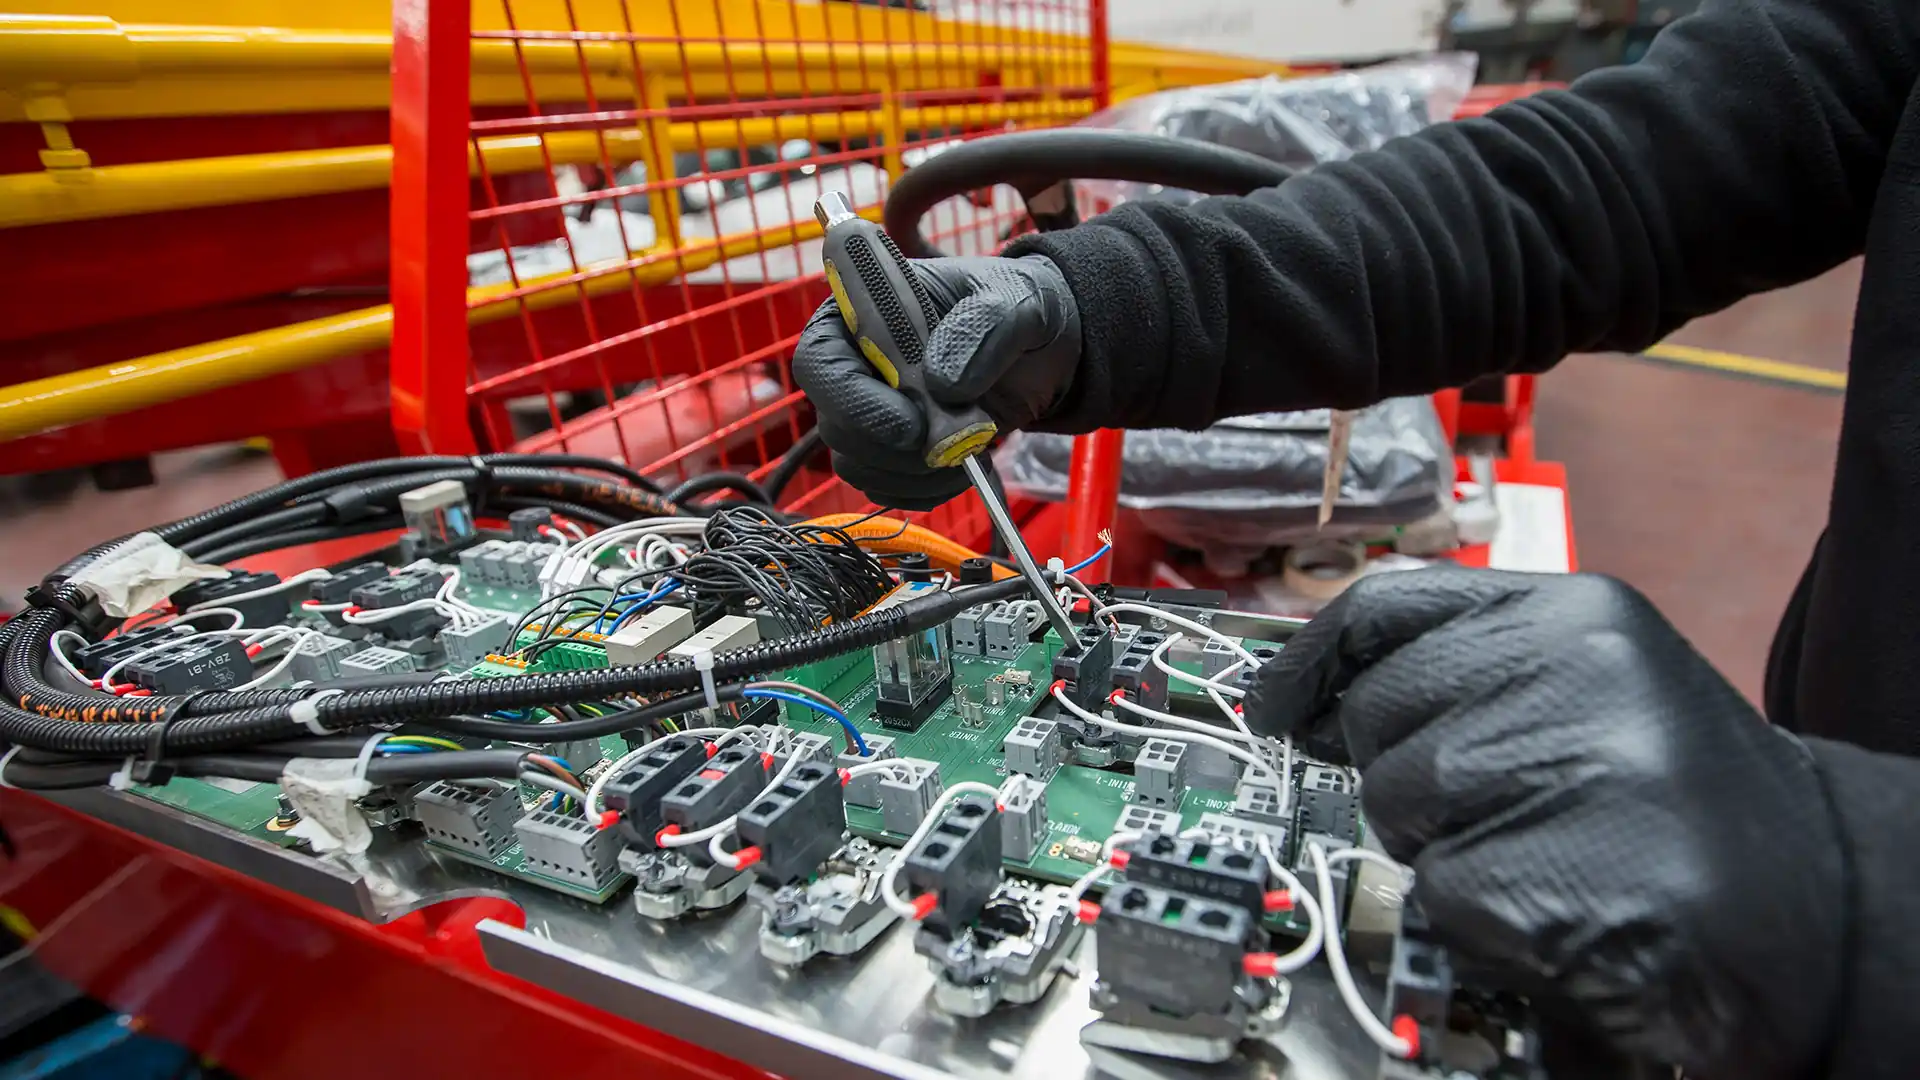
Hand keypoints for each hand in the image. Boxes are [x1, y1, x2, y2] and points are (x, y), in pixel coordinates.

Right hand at [791, 254, 1079, 509]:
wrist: (1041, 351)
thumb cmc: (1017, 309)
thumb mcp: (1015, 302)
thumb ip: (981, 328)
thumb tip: (940, 382)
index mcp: (862, 311)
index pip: (819, 362)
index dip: (854, 402)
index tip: (912, 425)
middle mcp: (852, 364)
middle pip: (836, 425)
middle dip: (897, 448)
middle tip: (959, 441)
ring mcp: (868, 411)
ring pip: (858, 465)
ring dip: (916, 473)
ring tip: (972, 450)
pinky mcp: (889, 451)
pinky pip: (886, 488)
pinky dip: (927, 490)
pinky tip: (964, 468)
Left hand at [1247, 568, 1844, 1078]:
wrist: (1818, 906)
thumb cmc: (1689, 798)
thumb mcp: (1595, 682)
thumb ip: (1472, 664)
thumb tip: (1311, 689)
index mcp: (1578, 613)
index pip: (1387, 609)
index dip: (1311, 660)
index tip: (1271, 700)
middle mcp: (1569, 674)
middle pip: (1376, 714)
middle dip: (1405, 770)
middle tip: (1498, 803)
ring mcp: (1560, 771)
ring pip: (1396, 802)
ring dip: (1445, 843)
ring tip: (1545, 849)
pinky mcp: (1544, 874)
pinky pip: (1437, 886)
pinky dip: (1479, 909)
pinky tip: (1557, 900)